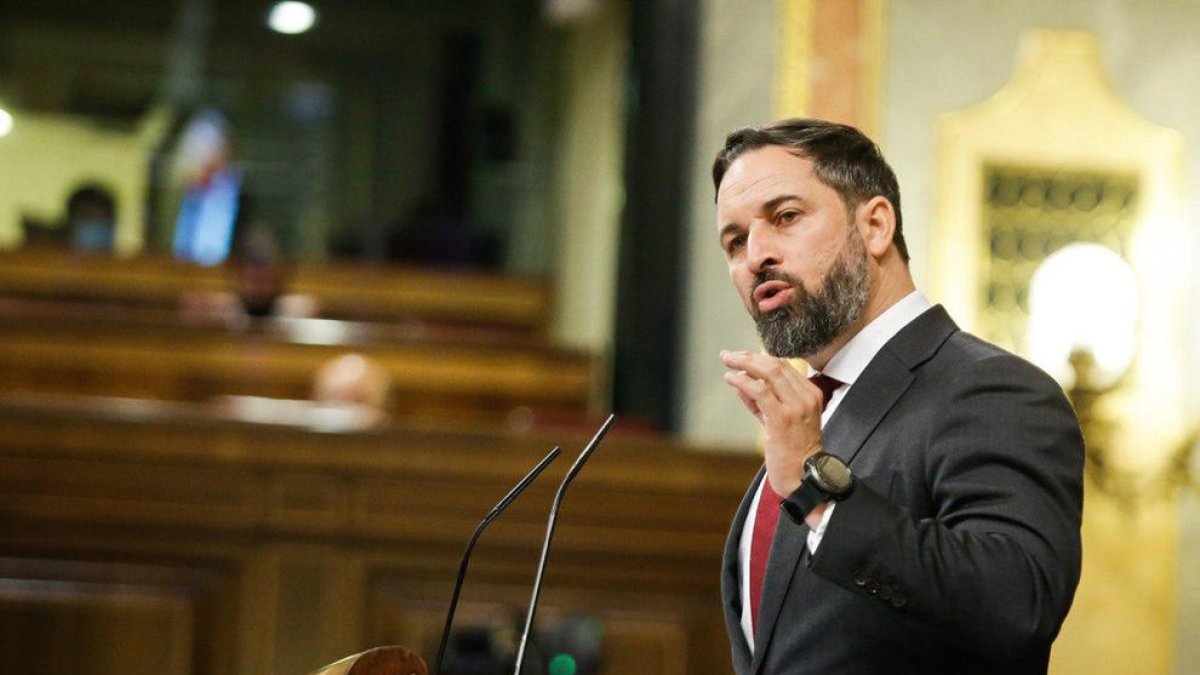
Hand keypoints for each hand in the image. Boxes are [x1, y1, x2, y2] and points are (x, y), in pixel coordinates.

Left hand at [721, 350, 824, 496]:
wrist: (804, 477)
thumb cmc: (793, 452)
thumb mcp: (780, 421)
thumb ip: (762, 402)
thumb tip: (742, 383)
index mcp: (811, 394)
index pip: (785, 366)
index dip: (760, 358)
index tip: (742, 356)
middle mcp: (806, 397)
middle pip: (776, 364)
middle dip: (749, 356)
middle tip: (729, 355)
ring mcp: (796, 407)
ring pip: (769, 372)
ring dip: (743, 363)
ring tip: (727, 360)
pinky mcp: (782, 418)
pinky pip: (760, 391)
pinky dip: (742, 381)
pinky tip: (730, 378)